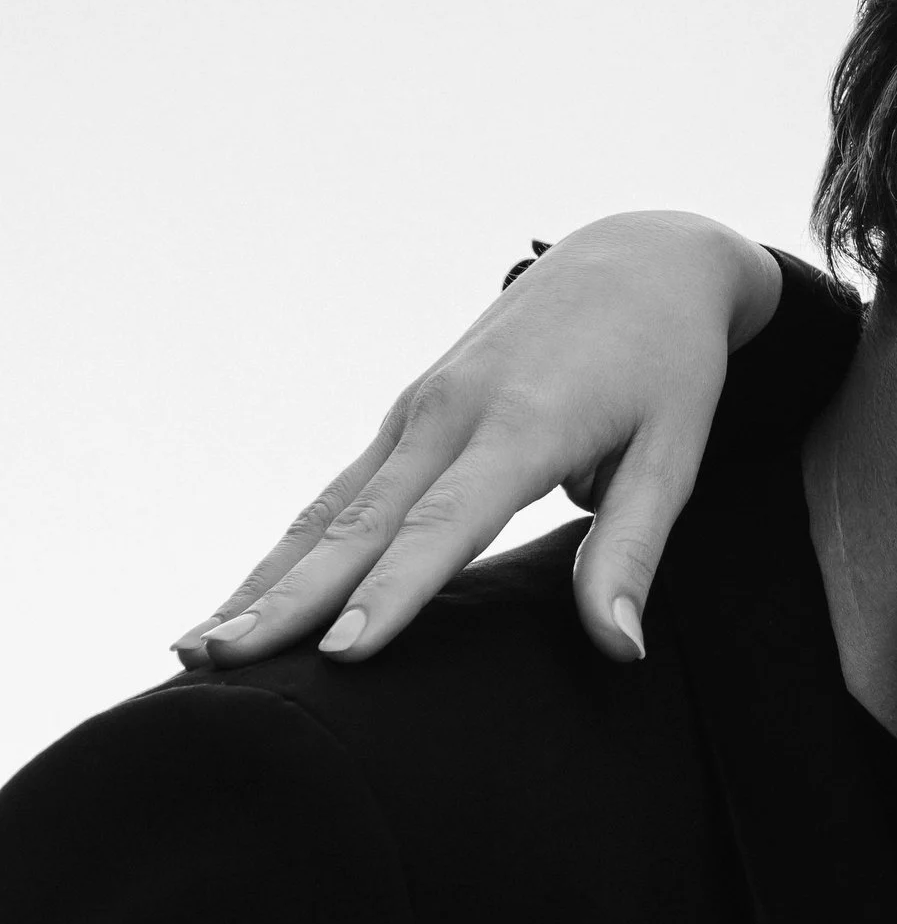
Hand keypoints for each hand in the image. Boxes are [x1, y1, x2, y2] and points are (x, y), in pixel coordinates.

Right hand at [173, 211, 782, 668]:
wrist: (638, 258)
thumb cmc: (668, 365)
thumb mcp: (674, 454)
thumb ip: (633, 551)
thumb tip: (621, 649)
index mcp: (522, 425)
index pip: (444, 525)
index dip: (392, 592)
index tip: (340, 655)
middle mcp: (449, 415)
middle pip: (359, 526)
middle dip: (286, 600)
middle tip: (217, 665)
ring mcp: (418, 411)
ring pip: (327, 512)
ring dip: (262, 582)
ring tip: (195, 648)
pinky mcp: (408, 415)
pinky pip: (338, 494)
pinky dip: (288, 551)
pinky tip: (247, 601)